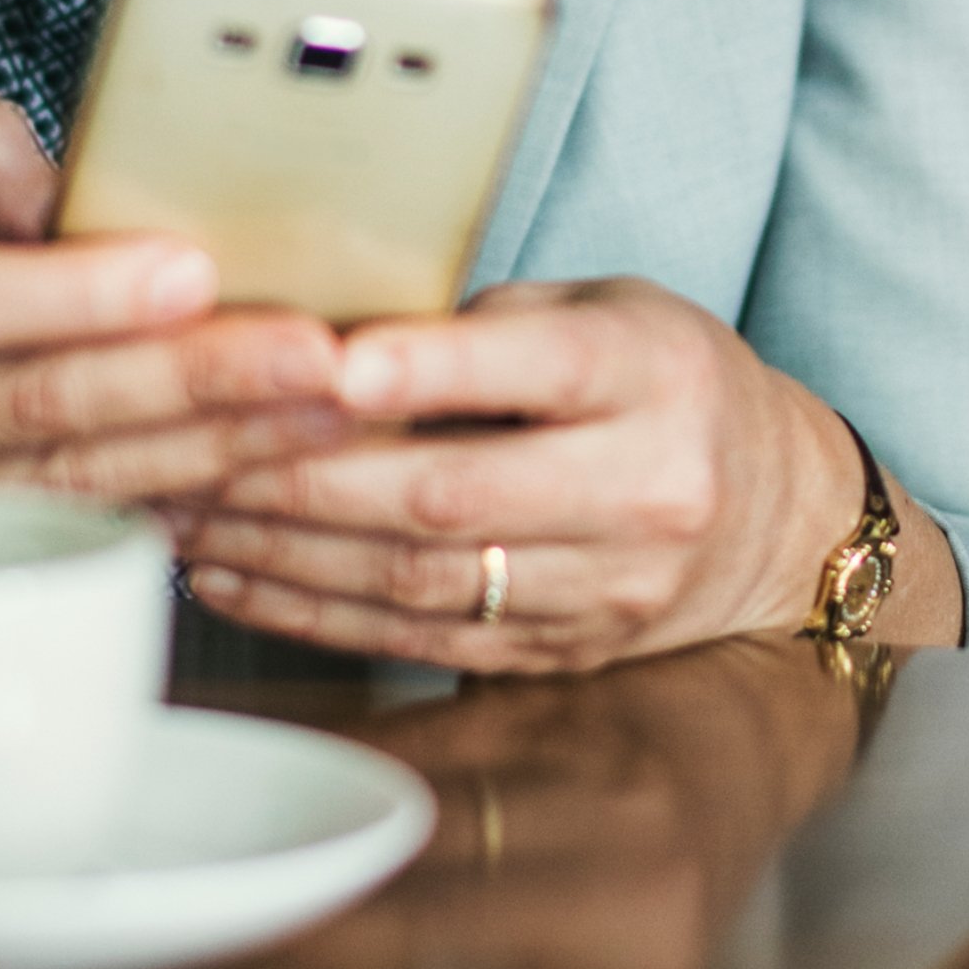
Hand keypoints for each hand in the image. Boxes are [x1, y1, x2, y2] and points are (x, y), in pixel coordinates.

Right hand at [0, 79, 350, 527]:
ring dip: (201, 455)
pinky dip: (155, 508)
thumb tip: (60, 189)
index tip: (186, 269)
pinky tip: (247, 481)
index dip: (71, 295)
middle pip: (28, 411)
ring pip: (53, 485)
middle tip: (318, 360)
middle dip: (191, 385)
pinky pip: (44, 529)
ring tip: (318, 415)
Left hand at [166, 277, 918, 671]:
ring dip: (291, 552)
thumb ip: (492, 322)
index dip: (432, 368)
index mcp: (655, 375)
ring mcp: (608, 588)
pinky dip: (317, 613)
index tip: (333, 363)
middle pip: (457, 494)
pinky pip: (420, 640)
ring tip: (190, 513)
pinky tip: (241, 577)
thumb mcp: (609, 312)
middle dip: (312, 478)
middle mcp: (646, 488)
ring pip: (425, 578)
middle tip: (200, 450)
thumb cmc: (666, 382)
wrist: (778, 520)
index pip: (539, 370)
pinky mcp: (564, 655)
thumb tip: (334, 336)